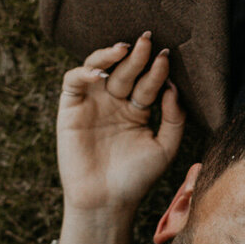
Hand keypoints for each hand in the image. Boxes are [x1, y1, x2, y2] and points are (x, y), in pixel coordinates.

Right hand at [55, 36, 185, 243]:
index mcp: (138, 110)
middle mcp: (115, 103)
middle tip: (148, 41)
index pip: (149, 83)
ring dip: (110, 55)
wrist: (106, 202)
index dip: (158, 70)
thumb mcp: (165, 148)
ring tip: (125, 48)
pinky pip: (74, 81)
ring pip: (99, 68)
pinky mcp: (70, 108)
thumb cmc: (136, 178)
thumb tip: (172, 86)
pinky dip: (84, 72)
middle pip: (127, 71)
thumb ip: (174, 117)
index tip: (167, 58)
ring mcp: (92, 104)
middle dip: (138, 56)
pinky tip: (100, 72)